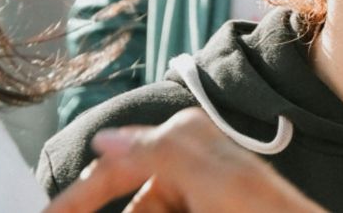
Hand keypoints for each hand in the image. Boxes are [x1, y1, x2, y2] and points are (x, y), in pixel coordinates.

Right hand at [42, 108, 323, 212]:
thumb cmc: (267, 211)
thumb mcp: (216, 182)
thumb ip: (159, 151)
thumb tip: (105, 137)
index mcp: (186, 138)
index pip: (113, 166)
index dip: (75, 198)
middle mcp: (188, 158)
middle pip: (129, 198)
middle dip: (104, 208)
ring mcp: (196, 188)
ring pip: (147, 207)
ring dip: (136, 209)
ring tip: (151, 207)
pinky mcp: (205, 203)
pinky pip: (165, 208)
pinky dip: (158, 212)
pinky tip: (159, 210)